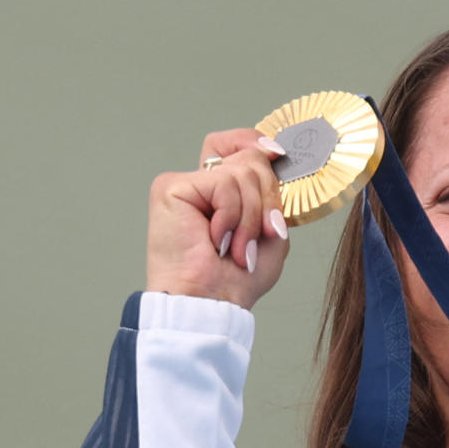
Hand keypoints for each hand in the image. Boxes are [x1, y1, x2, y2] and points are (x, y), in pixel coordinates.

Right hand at [145, 130, 289, 308]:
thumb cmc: (238, 279)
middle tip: (259, 235)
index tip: (277, 156)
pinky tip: (217, 238)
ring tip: (237, 247)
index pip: (239, 144)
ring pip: (242, 172)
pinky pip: (223, 183)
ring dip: (251, 217)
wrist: (212, 302)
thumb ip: (271, 192)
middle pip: (249, 158)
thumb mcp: (270, 230)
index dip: (259, 145)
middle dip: (267, 200)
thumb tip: (271, 152)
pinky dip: (232, 215)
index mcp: (223, 193)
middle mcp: (201, 184)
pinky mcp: (171, 187)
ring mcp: (185, 183)